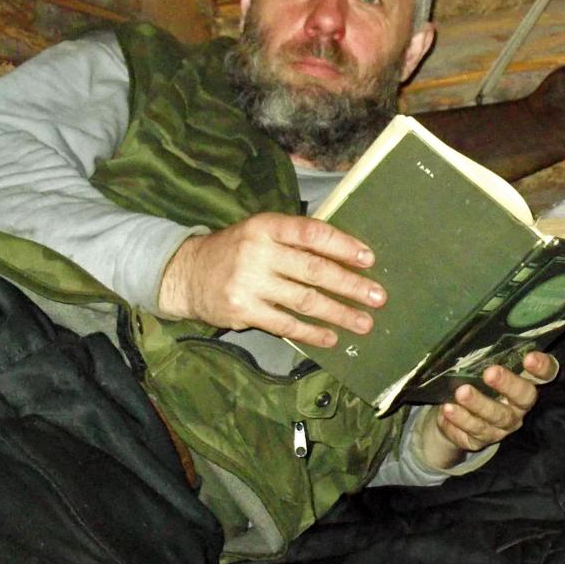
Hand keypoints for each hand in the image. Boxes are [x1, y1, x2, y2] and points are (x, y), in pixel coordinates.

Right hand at [157, 212, 385, 346]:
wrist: (187, 274)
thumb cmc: (235, 250)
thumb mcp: (260, 232)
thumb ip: (295, 240)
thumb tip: (345, 253)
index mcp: (266, 226)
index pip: (312, 233)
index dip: (343, 245)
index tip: (368, 259)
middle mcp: (258, 252)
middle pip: (313, 270)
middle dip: (350, 285)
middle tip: (377, 297)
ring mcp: (249, 283)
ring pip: (304, 300)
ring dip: (339, 313)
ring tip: (364, 323)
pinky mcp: (243, 311)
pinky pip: (286, 324)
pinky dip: (312, 332)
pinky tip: (332, 337)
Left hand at [419, 351, 558, 470]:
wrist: (451, 416)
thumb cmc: (473, 382)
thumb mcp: (480, 367)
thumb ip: (486, 355)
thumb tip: (478, 332)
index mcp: (524, 384)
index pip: (545, 375)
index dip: (542, 367)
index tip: (529, 357)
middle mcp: (518, 407)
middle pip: (523, 397)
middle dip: (508, 384)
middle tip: (490, 372)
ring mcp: (502, 427)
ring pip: (496, 417)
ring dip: (479, 403)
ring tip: (461, 392)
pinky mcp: (480, 440)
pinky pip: (473, 431)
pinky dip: (460, 419)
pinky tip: (449, 409)